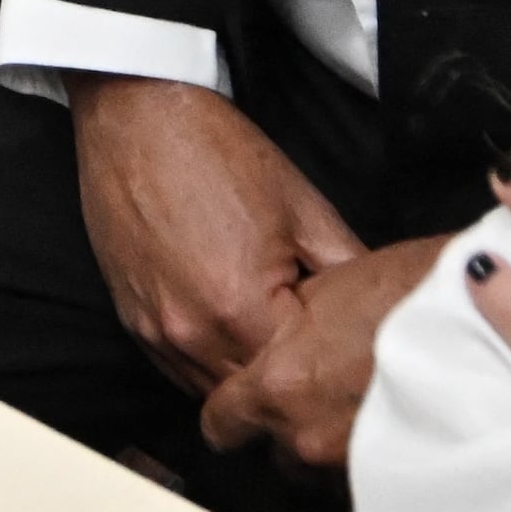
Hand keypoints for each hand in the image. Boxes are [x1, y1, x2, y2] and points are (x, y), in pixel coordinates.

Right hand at [72, 74, 368, 401]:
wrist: (138, 116)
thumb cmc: (218, 153)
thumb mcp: (304, 207)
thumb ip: (347, 268)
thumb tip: (378, 306)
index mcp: (241, 307)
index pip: (303, 370)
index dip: (329, 355)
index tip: (342, 336)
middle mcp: (192, 333)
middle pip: (258, 395)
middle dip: (289, 376)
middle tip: (315, 345)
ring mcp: (156, 332)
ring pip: (215, 393)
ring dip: (248, 378)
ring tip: (274, 341)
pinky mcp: (133, 323)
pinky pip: (178, 373)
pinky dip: (210, 366)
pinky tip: (233, 336)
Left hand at [197, 235, 450, 465]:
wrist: (480, 313)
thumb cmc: (406, 288)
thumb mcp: (327, 287)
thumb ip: (287, 325)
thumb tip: (276, 337)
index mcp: (278, 385)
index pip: (221, 423)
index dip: (229, 413)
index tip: (240, 406)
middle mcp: (306, 435)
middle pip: (276, 452)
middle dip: (290, 428)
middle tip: (320, 395)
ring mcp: (350, 463)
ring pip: (321, 470)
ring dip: (331, 446)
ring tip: (361, 411)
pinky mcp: (393, 477)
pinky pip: (364, 478)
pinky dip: (369, 458)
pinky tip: (391, 429)